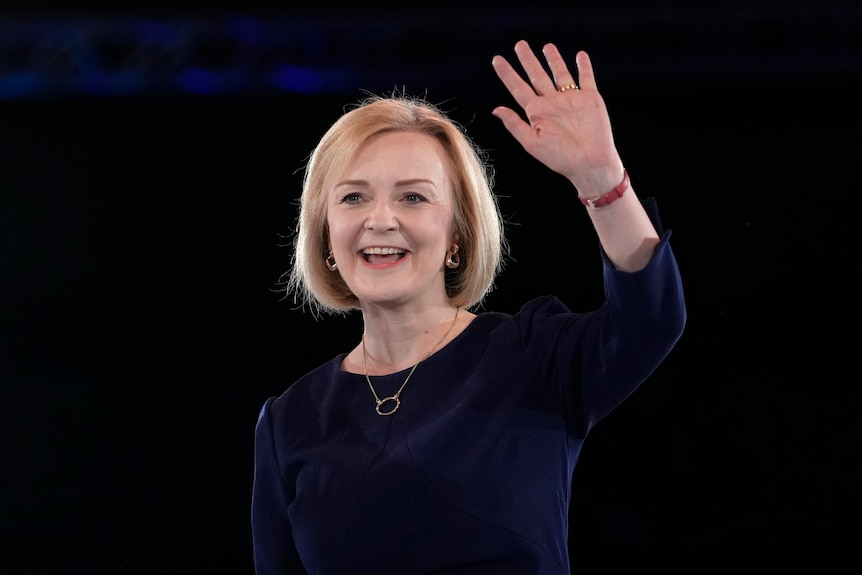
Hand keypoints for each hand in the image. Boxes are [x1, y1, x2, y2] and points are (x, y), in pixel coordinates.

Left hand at [491, 40, 623, 196]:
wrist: (590, 163)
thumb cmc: (560, 158)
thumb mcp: (532, 142)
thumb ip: (514, 124)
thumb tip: (495, 109)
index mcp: (537, 113)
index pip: (518, 88)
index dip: (507, 74)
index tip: (497, 60)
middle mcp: (552, 103)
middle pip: (537, 76)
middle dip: (528, 60)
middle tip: (519, 44)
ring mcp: (571, 100)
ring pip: (560, 74)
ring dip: (554, 60)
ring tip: (547, 46)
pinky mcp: (590, 98)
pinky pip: (586, 78)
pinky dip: (584, 66)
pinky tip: (580, 55)